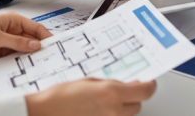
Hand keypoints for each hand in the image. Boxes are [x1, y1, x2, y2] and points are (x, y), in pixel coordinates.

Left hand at [0, 12, 51, 60]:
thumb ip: (16, 42)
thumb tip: (35, 45)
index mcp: (13, 20)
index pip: (35, 28)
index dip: (46, 36)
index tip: (55, 45)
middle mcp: (13, 30)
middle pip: (32, 40)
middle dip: (40, 48)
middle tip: (50, 58)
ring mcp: (8, 42)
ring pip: (25, 50)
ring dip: (31, 57)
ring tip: (41, 65)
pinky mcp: (2, 52)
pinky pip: (16, 57)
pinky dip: (21, 61)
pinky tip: (26, 67)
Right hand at [26, 79, 156, 115]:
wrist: (45, 112)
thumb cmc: (60, 96)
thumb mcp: (88, 81)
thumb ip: (109, 83)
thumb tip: (125, 84)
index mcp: (111, 93)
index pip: (145, 91)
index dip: (149, 85)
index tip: (148, 82)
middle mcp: (113, 111)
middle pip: (138, 105)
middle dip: (132, 97)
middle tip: (120, 91)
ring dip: (121, 108)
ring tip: (103, 102)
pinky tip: (98, 111)